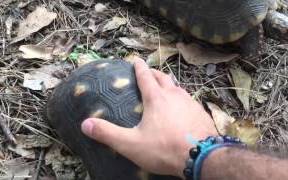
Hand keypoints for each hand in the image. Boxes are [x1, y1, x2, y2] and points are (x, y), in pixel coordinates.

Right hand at [81, 58, 217, 177]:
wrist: (202, 157)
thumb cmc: (164, 149)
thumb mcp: (131, 144)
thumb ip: (107, 133)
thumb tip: (85, 124)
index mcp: (156, 98)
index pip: (145, 77)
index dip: (139, 67)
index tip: (135, 59)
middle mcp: (174, 95)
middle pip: (163, 77)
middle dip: (154, 72)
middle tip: (148, 71)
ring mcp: (190, 103)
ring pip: (177, 87)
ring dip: (169, 84)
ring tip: (164, 88)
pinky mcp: (201, 113)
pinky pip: (189, 100)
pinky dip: (181, 98)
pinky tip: (181, 107)